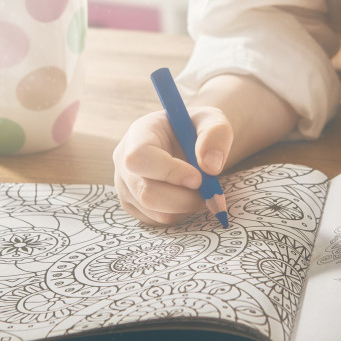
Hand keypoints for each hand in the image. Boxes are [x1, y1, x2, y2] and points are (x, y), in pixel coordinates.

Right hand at [112, 106, 232, 224]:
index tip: (198, 177)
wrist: (189, 141)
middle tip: (208, 188)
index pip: (139, 157)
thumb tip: (211, 166)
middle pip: (146, 193)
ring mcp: (126, 186)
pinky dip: (180, 213)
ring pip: (155, 211)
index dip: (169, 172)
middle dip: (184, 197)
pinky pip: (158, 220)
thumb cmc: (197, 128)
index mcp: (139, 134)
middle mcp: (125, 162)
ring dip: (186, 206)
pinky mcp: (134, 205)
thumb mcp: (212, 120)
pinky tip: (187, 194)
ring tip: (200, 188)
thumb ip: (215, 135)